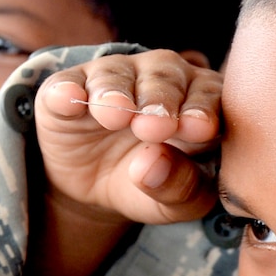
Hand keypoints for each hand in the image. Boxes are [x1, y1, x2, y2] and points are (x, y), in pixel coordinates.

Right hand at [30, 51, 221, 275]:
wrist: (97, 191)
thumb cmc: (154, 185)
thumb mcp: (176, 202)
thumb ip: (181, 187)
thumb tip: (155, 164)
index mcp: (197, 99)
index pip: (208, 93)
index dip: (202, 108)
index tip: (198, 130)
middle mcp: (157, 78)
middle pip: (164, 75)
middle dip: (160, 100)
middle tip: (155, 127)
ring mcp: (110, 79)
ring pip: (115, 73)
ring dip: (116, 93)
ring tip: (116, 115)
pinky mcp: (67, 88)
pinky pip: (66, 83)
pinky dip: (66, 90)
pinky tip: (69, 98)